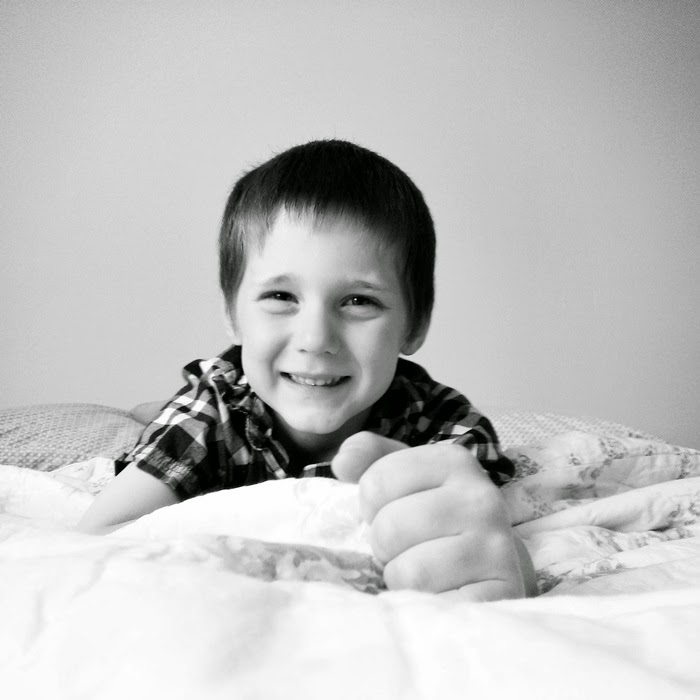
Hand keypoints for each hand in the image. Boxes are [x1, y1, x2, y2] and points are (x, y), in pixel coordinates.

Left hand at [332, 432, 528, 600]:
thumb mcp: (405, 477)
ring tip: (419, 572)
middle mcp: (480, 498)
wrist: (490, 564)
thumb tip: (342, 462)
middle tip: (403, 548)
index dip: (370, 506)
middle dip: (383, 545)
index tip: (390, 512)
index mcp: (453, 461)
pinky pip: (434, 605)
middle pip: (389, 526)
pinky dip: (424, 606)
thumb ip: (368, 458)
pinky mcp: (501, 592)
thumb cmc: (435, 516)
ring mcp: (495, 546)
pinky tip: (437, 594)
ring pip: (410, 571)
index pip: (377, 482)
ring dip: (401, 578)